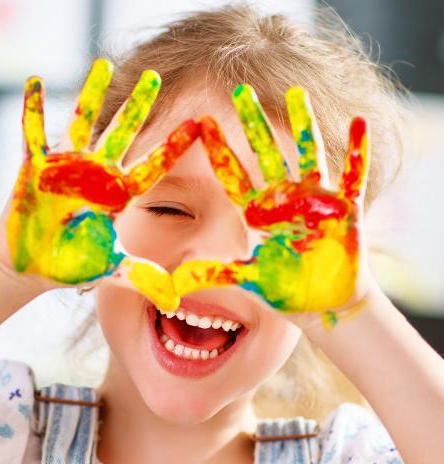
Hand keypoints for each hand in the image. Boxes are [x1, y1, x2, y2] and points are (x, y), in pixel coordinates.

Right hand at [6, 59, 199, 310]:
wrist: (31, 262)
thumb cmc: (72, 263)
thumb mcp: (110, 268)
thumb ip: (142, 279)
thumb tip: (175, 302)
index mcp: (118, 194)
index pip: (152, 167)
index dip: (173, 148)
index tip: (199, 127)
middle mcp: (96, 173)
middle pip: (122, 135)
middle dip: (138, 107)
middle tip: (155, 79)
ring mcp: (66, 166)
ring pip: (82, 123)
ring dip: (90, 95)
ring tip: (100, 64)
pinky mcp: (35, 166)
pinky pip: (33, 132)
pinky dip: (32, 108)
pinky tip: (35, 80)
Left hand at [173, 85, 369, 323]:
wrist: (324, 304)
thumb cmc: (285, 288)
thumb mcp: (247, 280)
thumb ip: (214, 275)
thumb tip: (174, 282)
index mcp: (258, 212)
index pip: (233, 175)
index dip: (218, 150)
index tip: (201, 123)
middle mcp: (284, 199)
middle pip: (266, 153)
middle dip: (254, 123)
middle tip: (241, 89)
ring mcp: (316, 200)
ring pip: (308, 154)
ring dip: (304, 124)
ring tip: (297, 91)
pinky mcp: (346, 210)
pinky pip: (354, 174)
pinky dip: (358, 151)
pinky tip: (358, 122)